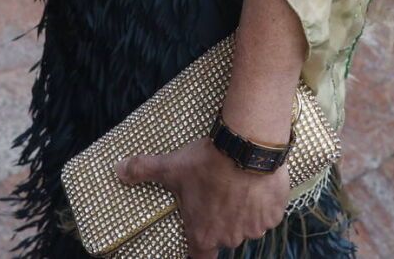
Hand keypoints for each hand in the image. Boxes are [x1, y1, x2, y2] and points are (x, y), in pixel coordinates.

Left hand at [118, 141, 290, 254]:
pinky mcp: (274, 214)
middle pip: (223, 236)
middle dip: (220, 219)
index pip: (199, 258)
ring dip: (242, 211)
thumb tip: (118, 170)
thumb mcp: (171, 166)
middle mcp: (229, 238)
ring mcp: (255, 227)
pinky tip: (256, 184)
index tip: (197, 238)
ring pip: (247, 224)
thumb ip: (144, 170)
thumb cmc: (207, 162)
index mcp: (203, 234)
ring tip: (237, 185)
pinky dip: (263, 203)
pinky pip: (268, 214)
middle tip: (216, 194)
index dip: (197, 250)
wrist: (247, 146)